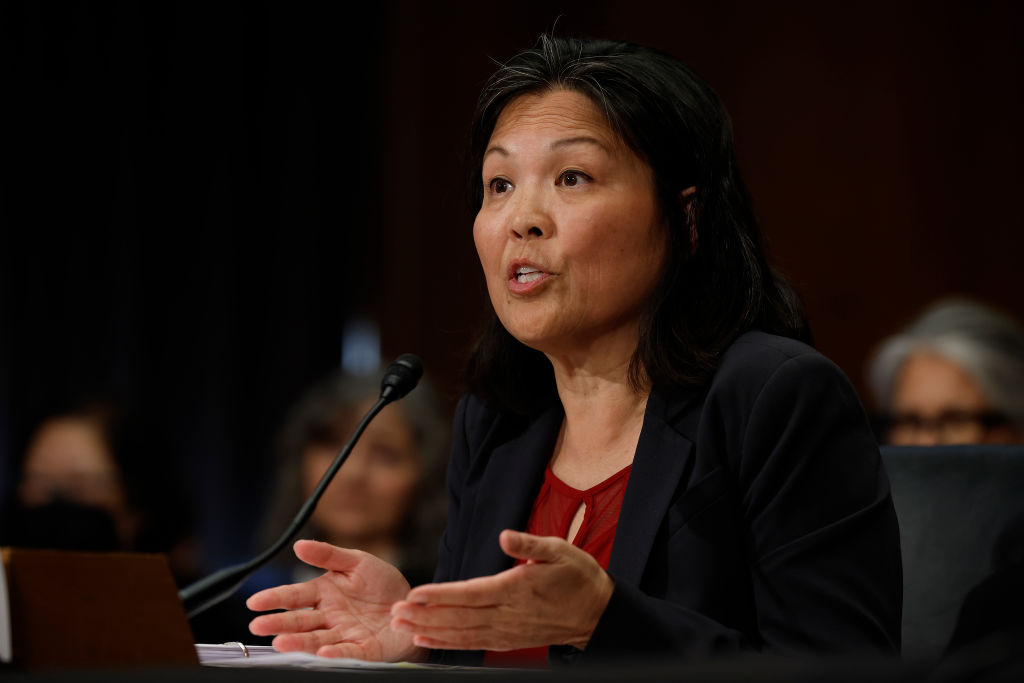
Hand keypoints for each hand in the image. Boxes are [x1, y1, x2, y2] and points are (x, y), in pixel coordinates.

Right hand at [247, 540, 424, 660]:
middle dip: (278, 623)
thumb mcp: (357, 561)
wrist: (412, 605)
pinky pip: (346, 651)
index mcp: (324, 593)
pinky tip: (322, 651)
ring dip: (298, 641)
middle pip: (299, 621)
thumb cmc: (382, 584)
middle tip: (257, 625)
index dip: (275, 598)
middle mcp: (329, 616)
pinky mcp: (362, 649)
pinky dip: (334, 652)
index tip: (254, 602)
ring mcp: (344, 634)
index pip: (294, 596)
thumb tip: (299, 545)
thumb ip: (328, 554)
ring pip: (316, 639)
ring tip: (280, 642)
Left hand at [389, 530, 613, 650]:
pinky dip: (446, 643)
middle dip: (425, 616)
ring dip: (429, 630)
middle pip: (459, 617)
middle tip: (394, 614)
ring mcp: (506, 631)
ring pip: (461, 633)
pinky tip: (426, 640)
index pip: (471, 593)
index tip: (415, 594)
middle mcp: (507, 614)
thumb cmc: (577, 576)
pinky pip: (471, 643)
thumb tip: (505, 536)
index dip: (441, 595)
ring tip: (401, 626)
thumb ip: (529, 543)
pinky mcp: (507, 641)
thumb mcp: (559, 550)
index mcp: (517, 588)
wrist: (596, 612)